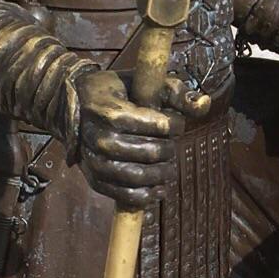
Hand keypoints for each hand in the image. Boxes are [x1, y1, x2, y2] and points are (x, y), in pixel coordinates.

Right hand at [72, 63, 181, 212]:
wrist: (73, 105)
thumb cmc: (115, 92)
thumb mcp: (143, 82)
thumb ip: (175, 92)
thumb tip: (205, 104)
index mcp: (111, 110)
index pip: (157, 125)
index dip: (174, 125)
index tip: (175, 122)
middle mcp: (100, 137)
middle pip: (150, 152)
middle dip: (169, 149)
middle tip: (171, 144)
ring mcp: (94, 160)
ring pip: (138, 176)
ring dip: (161, 173)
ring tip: (168, 166)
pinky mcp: (94, 179)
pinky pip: (125, 195)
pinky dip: (147, 195)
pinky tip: (159, 186)